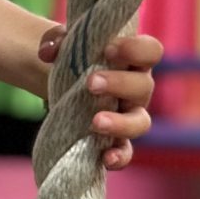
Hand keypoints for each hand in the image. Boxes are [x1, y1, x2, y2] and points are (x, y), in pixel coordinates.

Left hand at [37, 26, 161, 170]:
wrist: (61, 85)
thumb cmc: (75, 59)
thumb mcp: (65, 45)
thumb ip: (57, 40)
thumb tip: (48, 51)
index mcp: (132, 60)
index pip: (150, 51)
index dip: (136, 49)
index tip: (109, 49)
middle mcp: (137, 88)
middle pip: (144, 86)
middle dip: (118, 84)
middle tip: (91, 84)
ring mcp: (129, 116)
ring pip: (140, 122)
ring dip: (120, 123)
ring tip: (95, 122)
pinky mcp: (116, 140)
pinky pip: (126, 152)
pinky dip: (119, 156)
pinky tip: (106, 158)